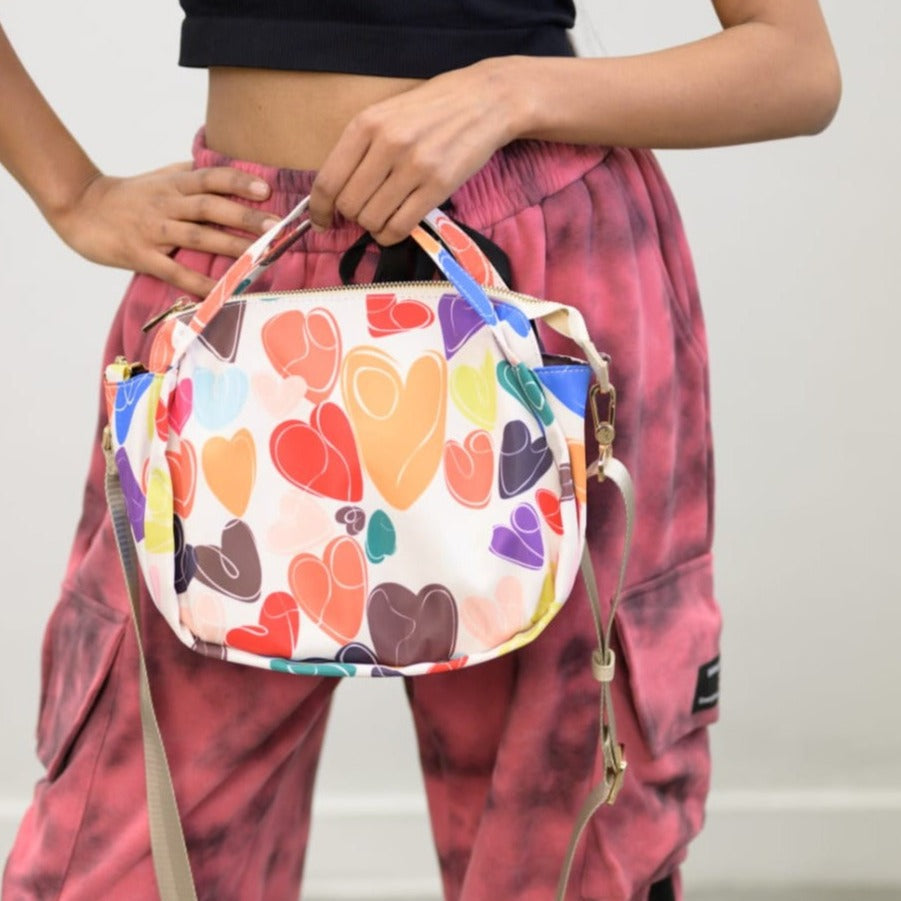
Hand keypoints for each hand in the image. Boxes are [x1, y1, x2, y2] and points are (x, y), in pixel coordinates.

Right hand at [49, 162, 280, 295]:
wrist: (81, 209)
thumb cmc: (130, 195)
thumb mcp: (160, 177)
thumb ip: (192, 174)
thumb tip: (228, 169)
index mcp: (174, 184)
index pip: (211, 178)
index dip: (238, 182)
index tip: (266, 191)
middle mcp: (167, 204)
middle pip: (210, 207)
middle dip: (245, 217)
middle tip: (276, 227)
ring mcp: (155, 230)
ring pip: (198, 237)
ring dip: (231, 246)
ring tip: (259, 255)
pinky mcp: (143, 256)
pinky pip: (176, 272)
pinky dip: (201, 283)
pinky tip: (223, 291)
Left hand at [308, 57, 522, 244]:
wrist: (484, 100)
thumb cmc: (431, 109)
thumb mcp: (386, 114)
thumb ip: (360, 148)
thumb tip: (334, 193)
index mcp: (366, 124)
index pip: (328, 181)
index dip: (319, 210)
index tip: (320, 221)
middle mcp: (387, 145)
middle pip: (349, 206)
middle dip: (351, 217)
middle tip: (365, 211)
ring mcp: (414, 166)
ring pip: (372, 220)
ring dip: (373, 227)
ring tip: (383, 217)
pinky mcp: (438, 186)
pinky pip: (400, 227)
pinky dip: (390, 236)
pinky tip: (393, 228)